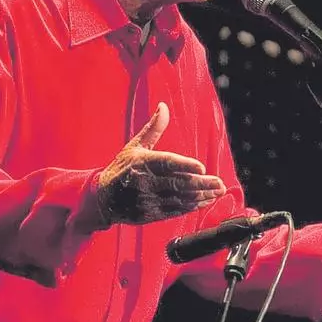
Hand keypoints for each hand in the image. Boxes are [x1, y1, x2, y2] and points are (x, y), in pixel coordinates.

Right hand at [96, 102, 226, 224]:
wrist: (102, 199)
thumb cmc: (121, 168)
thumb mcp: (135, 146)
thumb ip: (153, 129)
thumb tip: (164, 106)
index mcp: (141, 162)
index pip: (166, 163)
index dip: (185, 166)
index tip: (202, 167)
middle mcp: (144, 182)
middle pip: (178, 184)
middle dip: (202, 184)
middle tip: (219, 183)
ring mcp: (147, 200)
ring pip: (179, 199)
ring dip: (201, 196)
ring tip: (217, 191)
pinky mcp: (150, 214)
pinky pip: (175, 211)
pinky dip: (192, 206)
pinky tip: (205, 201)